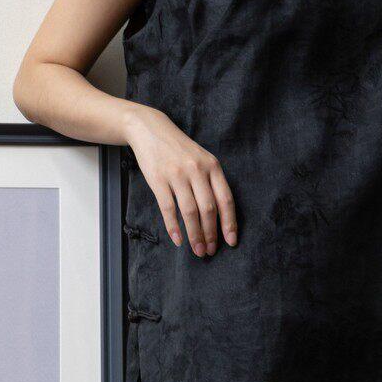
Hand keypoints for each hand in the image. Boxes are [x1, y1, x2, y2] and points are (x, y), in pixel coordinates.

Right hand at [125, 105, 236, 256]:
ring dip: (195, 235)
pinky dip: (174, 227)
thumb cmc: (178, 148)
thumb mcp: (201, 158)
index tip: (231, 241)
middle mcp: (197, 170)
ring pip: (190, 212)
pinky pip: (168, 208)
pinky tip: (178, 240)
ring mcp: (177, 175)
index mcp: (212, 166)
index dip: (229, 223)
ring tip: (197, 250)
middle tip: (210, 251)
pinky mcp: (158, 180)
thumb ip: (211, 181)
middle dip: (211, 234)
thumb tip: (220, 214)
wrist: (150, 129)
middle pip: (209, 209)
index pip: (225, 199)